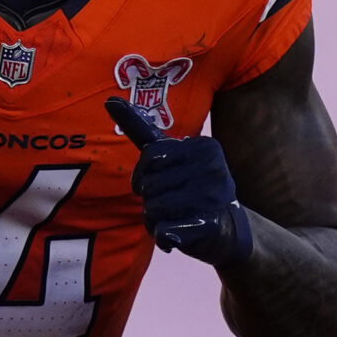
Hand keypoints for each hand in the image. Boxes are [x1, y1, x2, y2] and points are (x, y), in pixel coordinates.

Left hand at [105, 97, 253, 266]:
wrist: (228, 230)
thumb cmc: (192, 187)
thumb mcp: (171, 155)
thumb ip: (142, 129)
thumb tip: (108, 99)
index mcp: (203, 146)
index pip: (151, 156)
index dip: (145, 174)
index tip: (160, 180)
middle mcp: (212, 168)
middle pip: (149, 186)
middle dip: (150, 199)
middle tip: (173, 203)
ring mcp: (213, 197)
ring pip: (153, 210)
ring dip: (156, 220)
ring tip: (178, 218)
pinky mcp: (210, 227)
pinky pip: (164, 231)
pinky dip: (164, 237)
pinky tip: (179, 234)